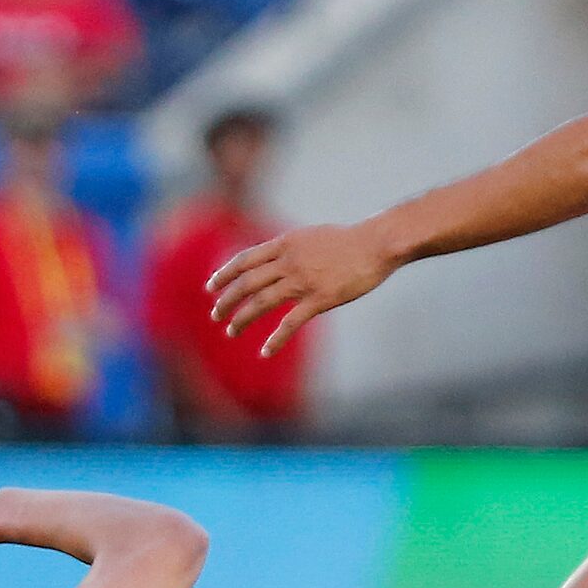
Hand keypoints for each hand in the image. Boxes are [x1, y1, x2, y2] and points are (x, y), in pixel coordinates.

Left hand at [208, 222, 393, 356]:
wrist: (376, 245)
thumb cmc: (348, 241)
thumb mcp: (311, 237)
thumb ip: (290, 248)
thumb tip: (275, 258)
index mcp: (285, 244)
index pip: (244, 260)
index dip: (224, 274)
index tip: (211, 288)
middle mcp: (288, 262)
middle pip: (247, 283)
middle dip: (227, 301)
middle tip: (216, 315)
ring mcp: (303, 281)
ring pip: (261, 303)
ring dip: (242, 319)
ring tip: (231, 332)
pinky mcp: (320, 299)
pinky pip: (290, 323)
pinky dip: (276, 339)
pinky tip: (265, 351)